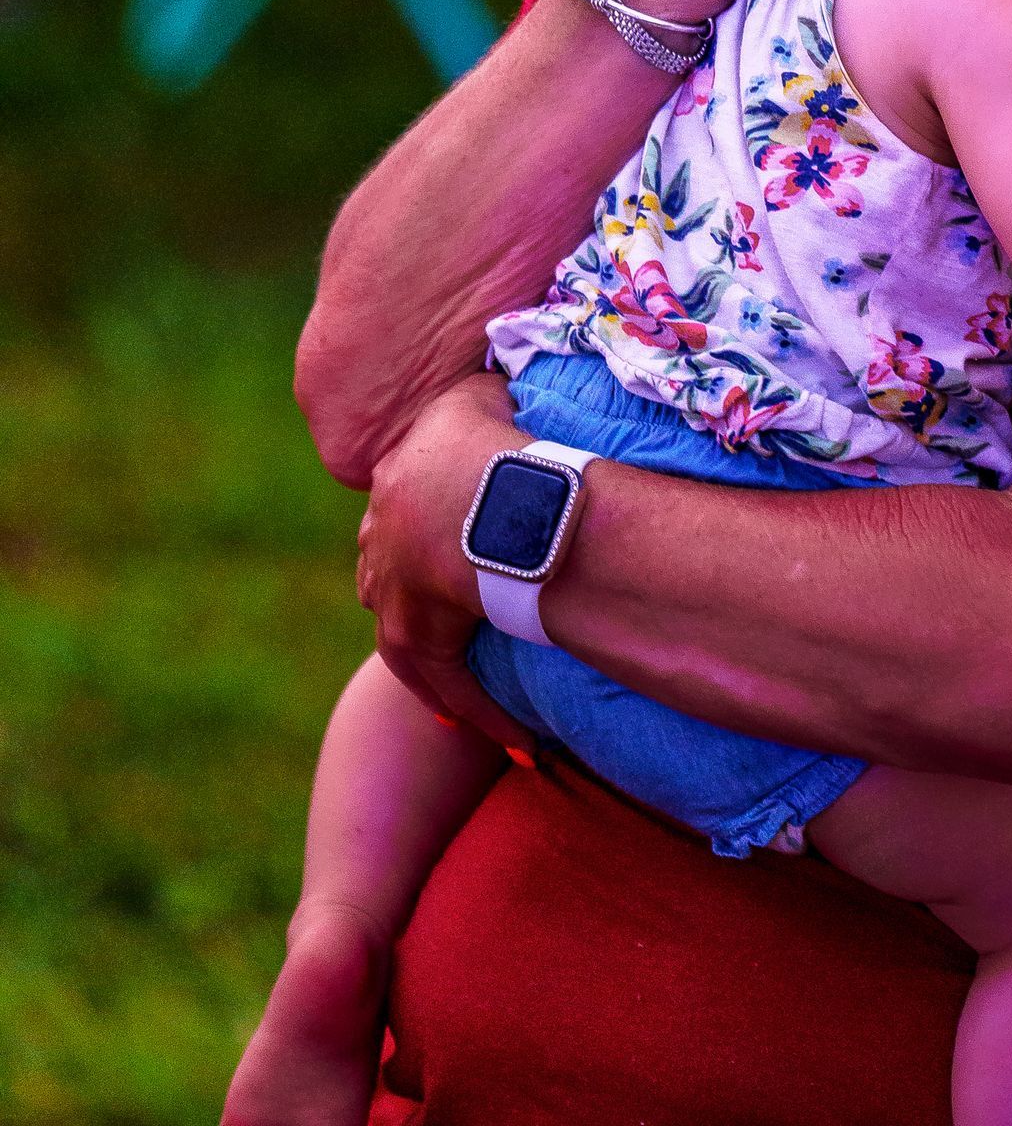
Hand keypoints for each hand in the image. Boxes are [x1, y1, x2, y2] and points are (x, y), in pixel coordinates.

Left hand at [355, 376, 534, 747]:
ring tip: (461, 700)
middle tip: (446, 621)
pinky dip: (475, 710)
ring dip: (435, 666)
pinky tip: (515, 741)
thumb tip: (497, 384)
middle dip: (410, 597)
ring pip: (404, 636)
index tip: (442, 550)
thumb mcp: (484, 395)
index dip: (422, 531)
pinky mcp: (417, 632)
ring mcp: (393, 587)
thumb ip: (483, 397)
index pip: (401, 510)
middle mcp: (381, 535)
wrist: (491, 490)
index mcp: (396, 479)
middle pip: (386, 574)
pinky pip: (445, 680)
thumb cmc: (500, 437)